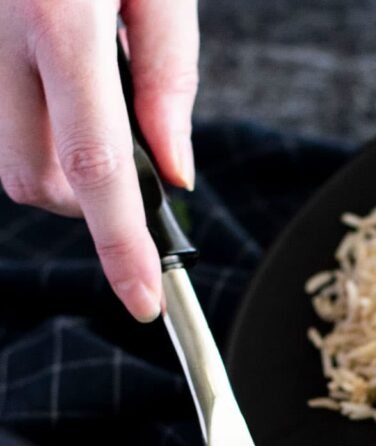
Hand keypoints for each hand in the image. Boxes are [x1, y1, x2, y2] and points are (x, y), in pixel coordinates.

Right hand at [0, 0, 198, 321]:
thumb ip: (167, 76)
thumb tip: (173, 173)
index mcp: (56, 16)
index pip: (95, 165)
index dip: (119, 245)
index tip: (143, 302)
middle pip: (35, 180)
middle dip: (87, 201)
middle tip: (130, 158)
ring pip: (8, 158)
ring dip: (60, 165)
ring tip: (94, 101)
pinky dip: (37, 126)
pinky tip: (62, 78)